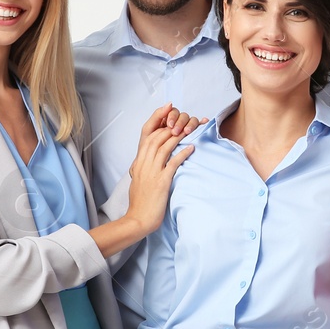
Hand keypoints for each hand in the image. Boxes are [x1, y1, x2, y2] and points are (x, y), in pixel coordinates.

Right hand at [122, 104, 202, 236]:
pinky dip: (182, 153)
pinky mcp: (161, 182)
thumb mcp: (138, 181)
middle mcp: (143, 164)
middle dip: (171, 125)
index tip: (168, 108)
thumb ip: (143, 168)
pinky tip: (191, 147)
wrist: (138, 220)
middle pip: (156, 137)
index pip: (146, 135)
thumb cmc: (140, 203)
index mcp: (138, 163)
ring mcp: (151, 172)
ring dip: (178, 136)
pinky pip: (172, 163)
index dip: (157, 120)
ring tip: (190, 129)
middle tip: (184, 118)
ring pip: (164, 147)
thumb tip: (149, 160)